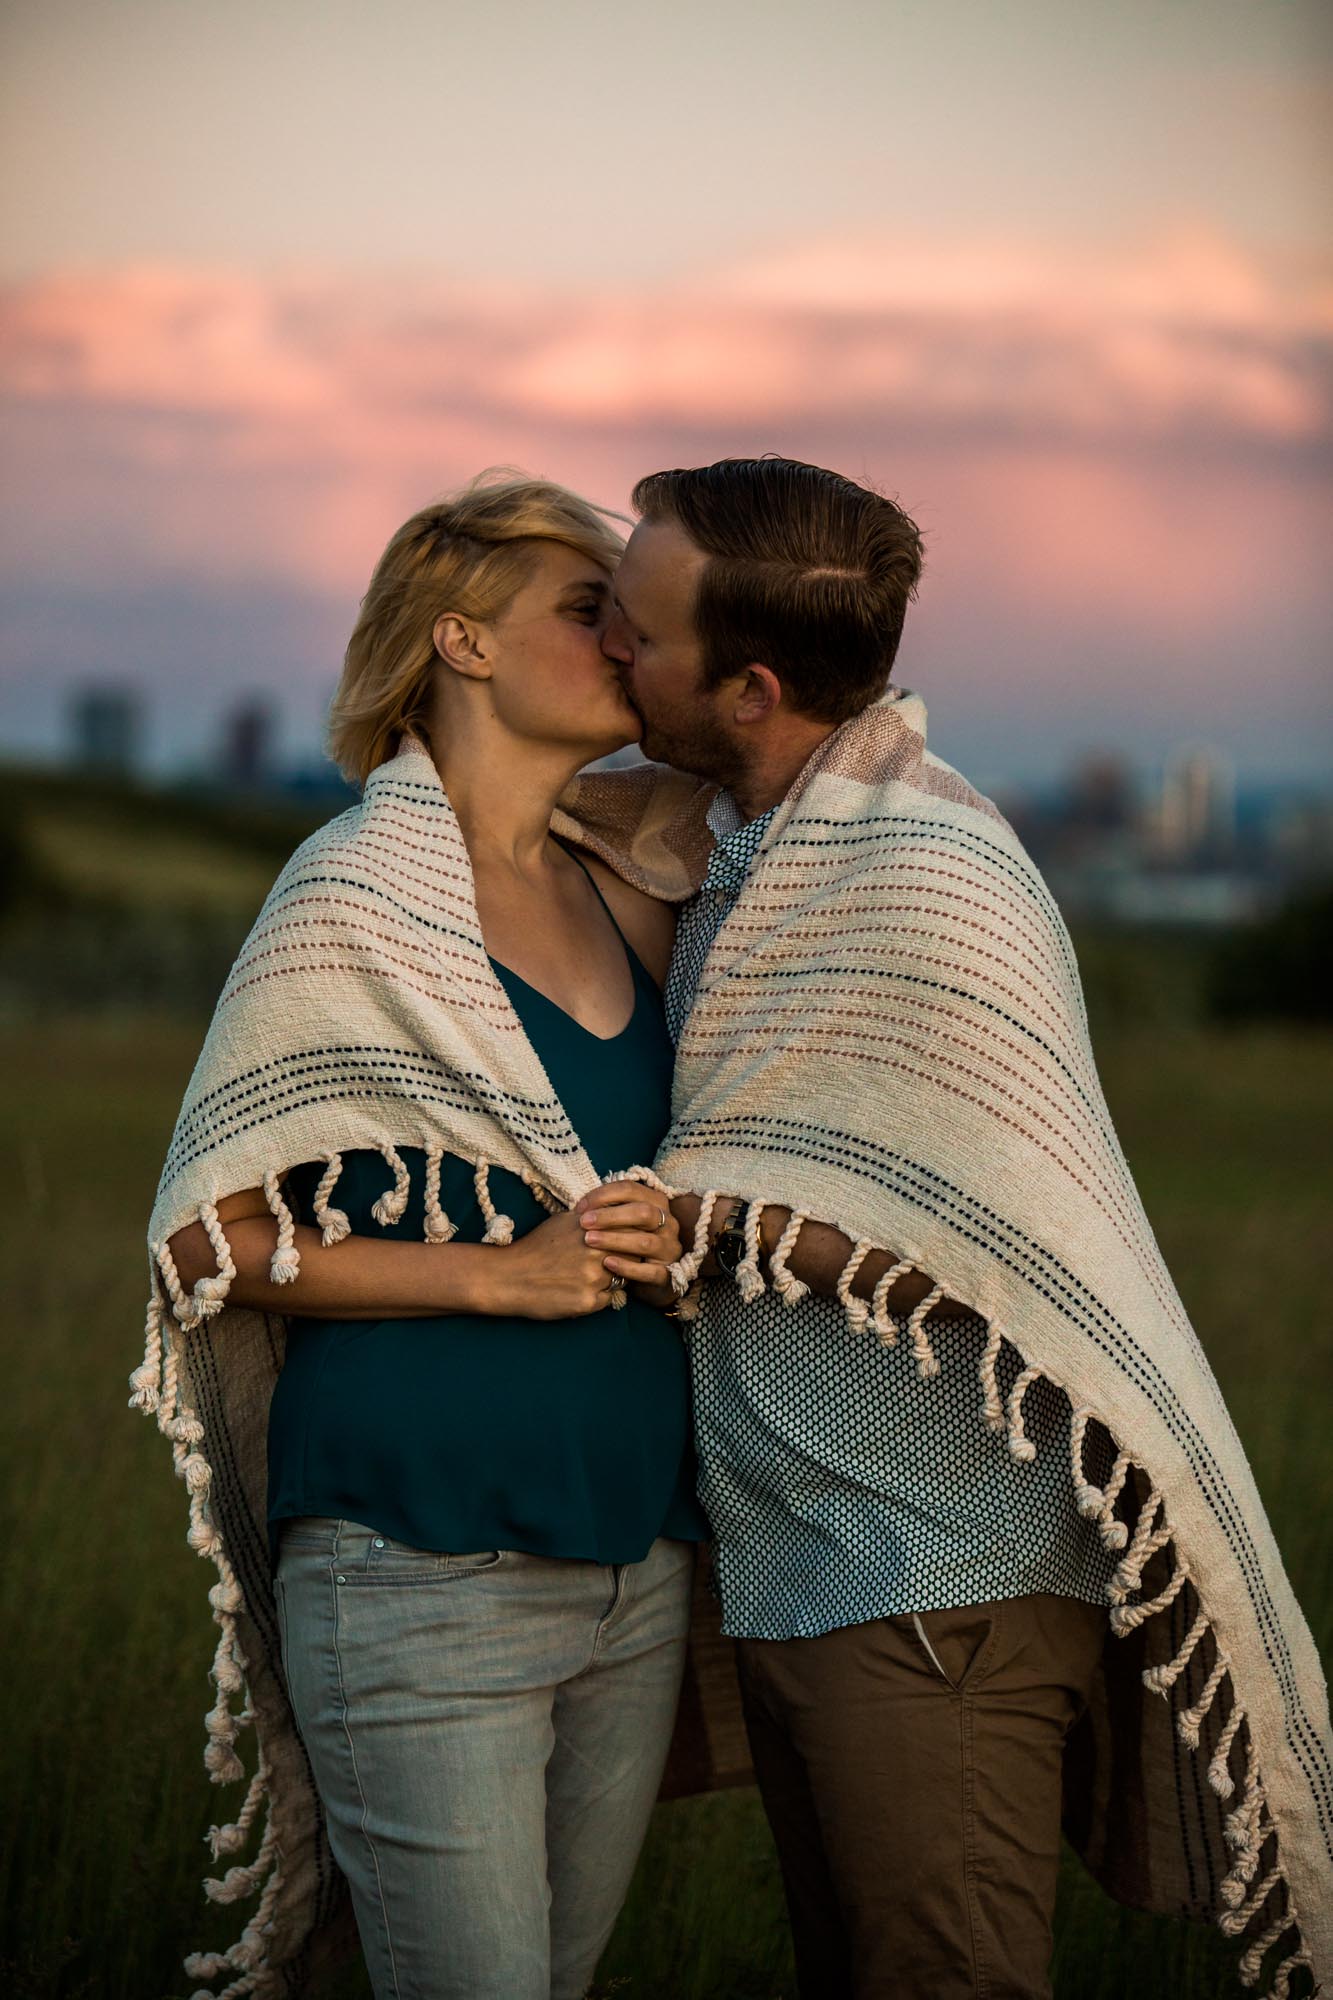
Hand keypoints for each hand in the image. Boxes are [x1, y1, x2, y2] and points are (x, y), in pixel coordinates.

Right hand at [484, 1208, 627, 1320]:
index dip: (628, 1237)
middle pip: (632, 1255)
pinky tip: (579, 1291)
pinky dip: (599, 1297)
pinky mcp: (588, 1302)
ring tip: (588, 1276)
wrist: (508, 1277)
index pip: (631, 1231)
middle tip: (609, 1261)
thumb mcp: (563, 1221)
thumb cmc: (535, 1247)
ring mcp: (594, 1278)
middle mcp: (597, 1252)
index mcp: (593, 1229)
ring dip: (612, 1278)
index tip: (622, 1241)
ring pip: (621, 1279)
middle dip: (625, 1258)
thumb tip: (614, 1212)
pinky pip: (608, 1299)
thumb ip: (592, 1217)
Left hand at [577, 1180, 682, 1305]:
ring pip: (645, 1241)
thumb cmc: (628, 1243)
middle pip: (643, 1212)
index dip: (603, 1195)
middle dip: (610, 1215)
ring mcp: (669, 1249)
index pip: (630, 1189)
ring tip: (590, 1240)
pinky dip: (628, 1267)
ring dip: (615, 1239)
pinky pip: (650, 1271)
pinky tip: (607, 1263)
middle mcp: (668, 1223)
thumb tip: (581, 1207)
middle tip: (583, 1222)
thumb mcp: (622, 1222)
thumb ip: (608, 1211)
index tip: (580, 1207)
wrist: (650, 1278)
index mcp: (656, 1203)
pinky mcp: (667, 1274)